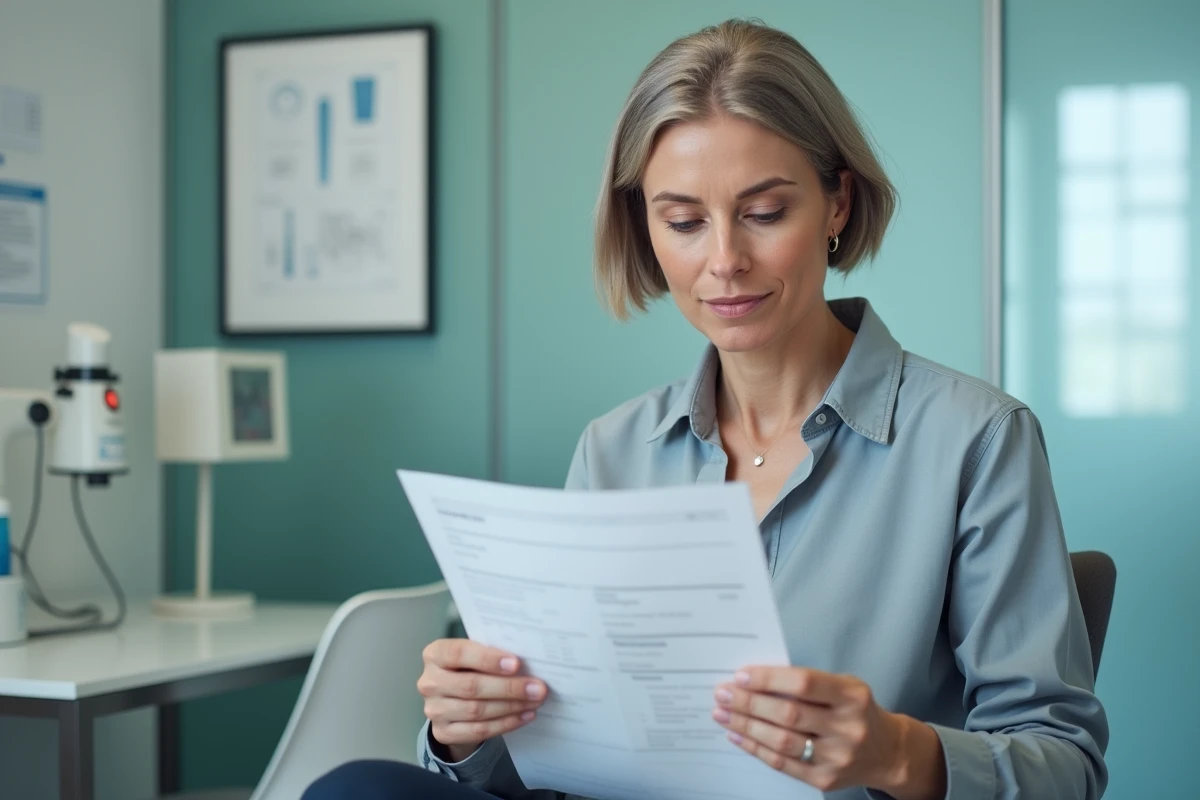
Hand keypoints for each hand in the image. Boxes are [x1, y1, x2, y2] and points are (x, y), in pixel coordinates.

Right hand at [418, 639, 547, 762]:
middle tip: (537, 688)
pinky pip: (478, 730)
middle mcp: (429, 682)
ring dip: (511, 706)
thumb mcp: (475, 655)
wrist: (454, 700)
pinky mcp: (442, 732)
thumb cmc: (470, 669)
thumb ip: (492, 655)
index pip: (459, 654)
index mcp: (435, 654)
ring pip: (476, 710)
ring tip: (535, 701)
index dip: (488, 659)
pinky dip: (505, 723)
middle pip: (471, 686)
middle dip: (508, 687)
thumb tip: (528, 662)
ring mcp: (433, 710)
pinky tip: (524, 716)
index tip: (516, 664)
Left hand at [712, 666, 945, 798]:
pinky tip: (737, 736)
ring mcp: (837, 757)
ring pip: (781, 741)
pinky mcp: (825, 779)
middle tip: (722, 693)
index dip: (769, 679)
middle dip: (748, 703)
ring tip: (722, 713)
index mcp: (852, 696)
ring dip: (745, 726)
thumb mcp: (844, 687)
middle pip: (788, 714)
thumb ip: (808, 683)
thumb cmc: (857, 711)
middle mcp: (847, 727)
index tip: (741, 675)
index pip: (804, 684)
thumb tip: (754, 680)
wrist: (888, 752)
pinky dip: (755, 748)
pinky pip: (782, 763)